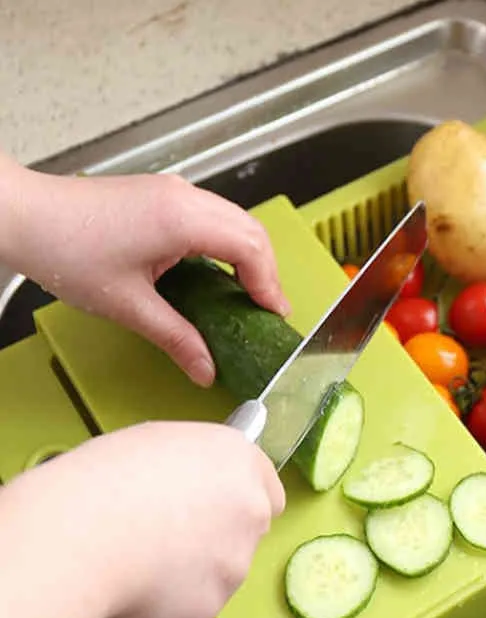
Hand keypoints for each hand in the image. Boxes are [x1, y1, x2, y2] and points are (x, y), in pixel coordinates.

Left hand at [0, 156, 289, 386]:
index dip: (269, 284)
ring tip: (248, 295)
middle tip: (267, 309)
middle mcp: (185, 197)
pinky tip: (217, 273)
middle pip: (252, 229)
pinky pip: (213, 217)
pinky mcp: (162, 196)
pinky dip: (227, 245)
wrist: (22, 214)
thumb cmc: (64, 249)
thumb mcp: (129, 305)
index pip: (250, 248)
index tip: (272, 315)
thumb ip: (177, 339)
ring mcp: (174, 192)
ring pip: (235, 220)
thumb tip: (205, 369)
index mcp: (182, 219)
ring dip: (249, 256)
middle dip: (267, 271)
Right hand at [7, 420, 284, 617]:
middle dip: (212, 542)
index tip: (212, 510)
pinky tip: (127, 592)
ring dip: (184, 578)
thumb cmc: (104, 480)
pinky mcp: (207, 612)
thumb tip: (186, 488)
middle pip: (244, 535)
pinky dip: (159, 612)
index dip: (236, 503)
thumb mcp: (156, 444)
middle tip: (162, 539)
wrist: (81, 535)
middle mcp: (250, 513)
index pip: (268, 491)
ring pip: (214, 578)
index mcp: (240, 463)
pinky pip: (184, 616)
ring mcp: (234, 567)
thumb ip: (192, 469)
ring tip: (131, 563)